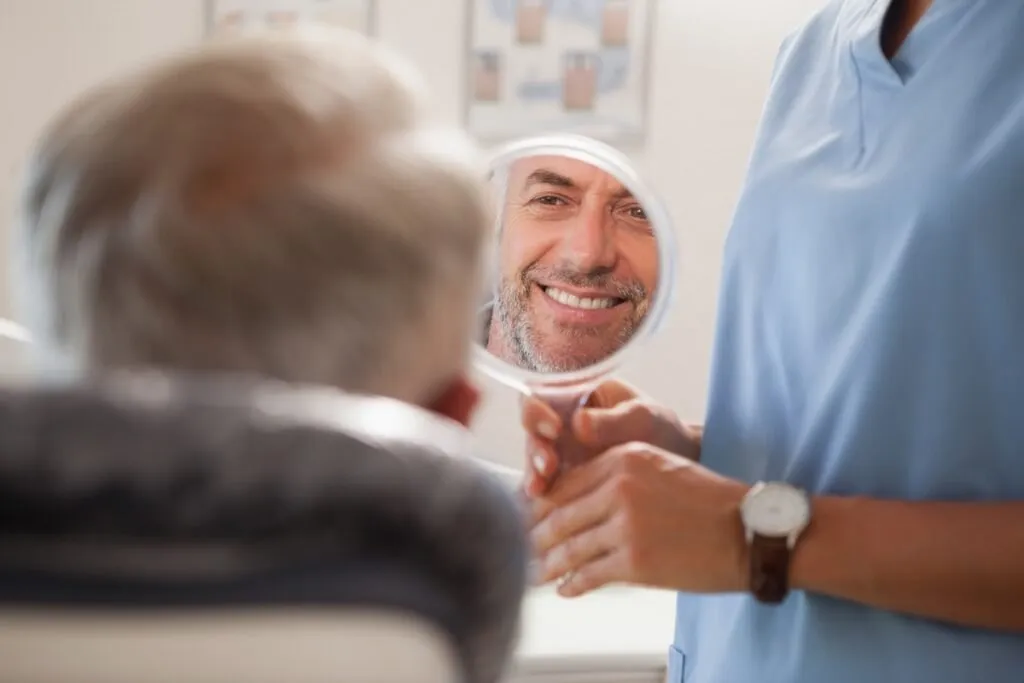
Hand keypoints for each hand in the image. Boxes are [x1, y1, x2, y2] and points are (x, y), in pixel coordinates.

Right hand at [521, 378, 699, 495]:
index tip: (554, 427)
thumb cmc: (661, 430)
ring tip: (541, 488)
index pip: (543, 393)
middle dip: (535, 446)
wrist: (676, 466)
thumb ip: (612, 421)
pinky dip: (542, 492)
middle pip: (532, 428)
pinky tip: (543, 503)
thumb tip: (579, 423)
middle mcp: (562, 419)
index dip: (539, 409)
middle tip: (548, 465)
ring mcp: (561, 449)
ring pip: (534, 457)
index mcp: (578, 393)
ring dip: (534, 471)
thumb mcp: (643, 419)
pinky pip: (544, 482)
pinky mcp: (564, 477)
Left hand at [530, 441, 746, 596]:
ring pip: (569, 546)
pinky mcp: (634, 561)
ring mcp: (625, 525)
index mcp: (624, 457)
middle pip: (559, 514)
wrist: (749, 531)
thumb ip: (618, 477)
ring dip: (547, 564)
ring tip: (533, 573)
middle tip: (519, 547)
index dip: (540, 503)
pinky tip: (564, 589)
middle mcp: (619, 487)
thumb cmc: (709, 502)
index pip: (567, 482)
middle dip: (534, 535)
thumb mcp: (660, 468)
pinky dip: (572, 584)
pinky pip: (589, 574)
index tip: (525, 516)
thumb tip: (578, 501)